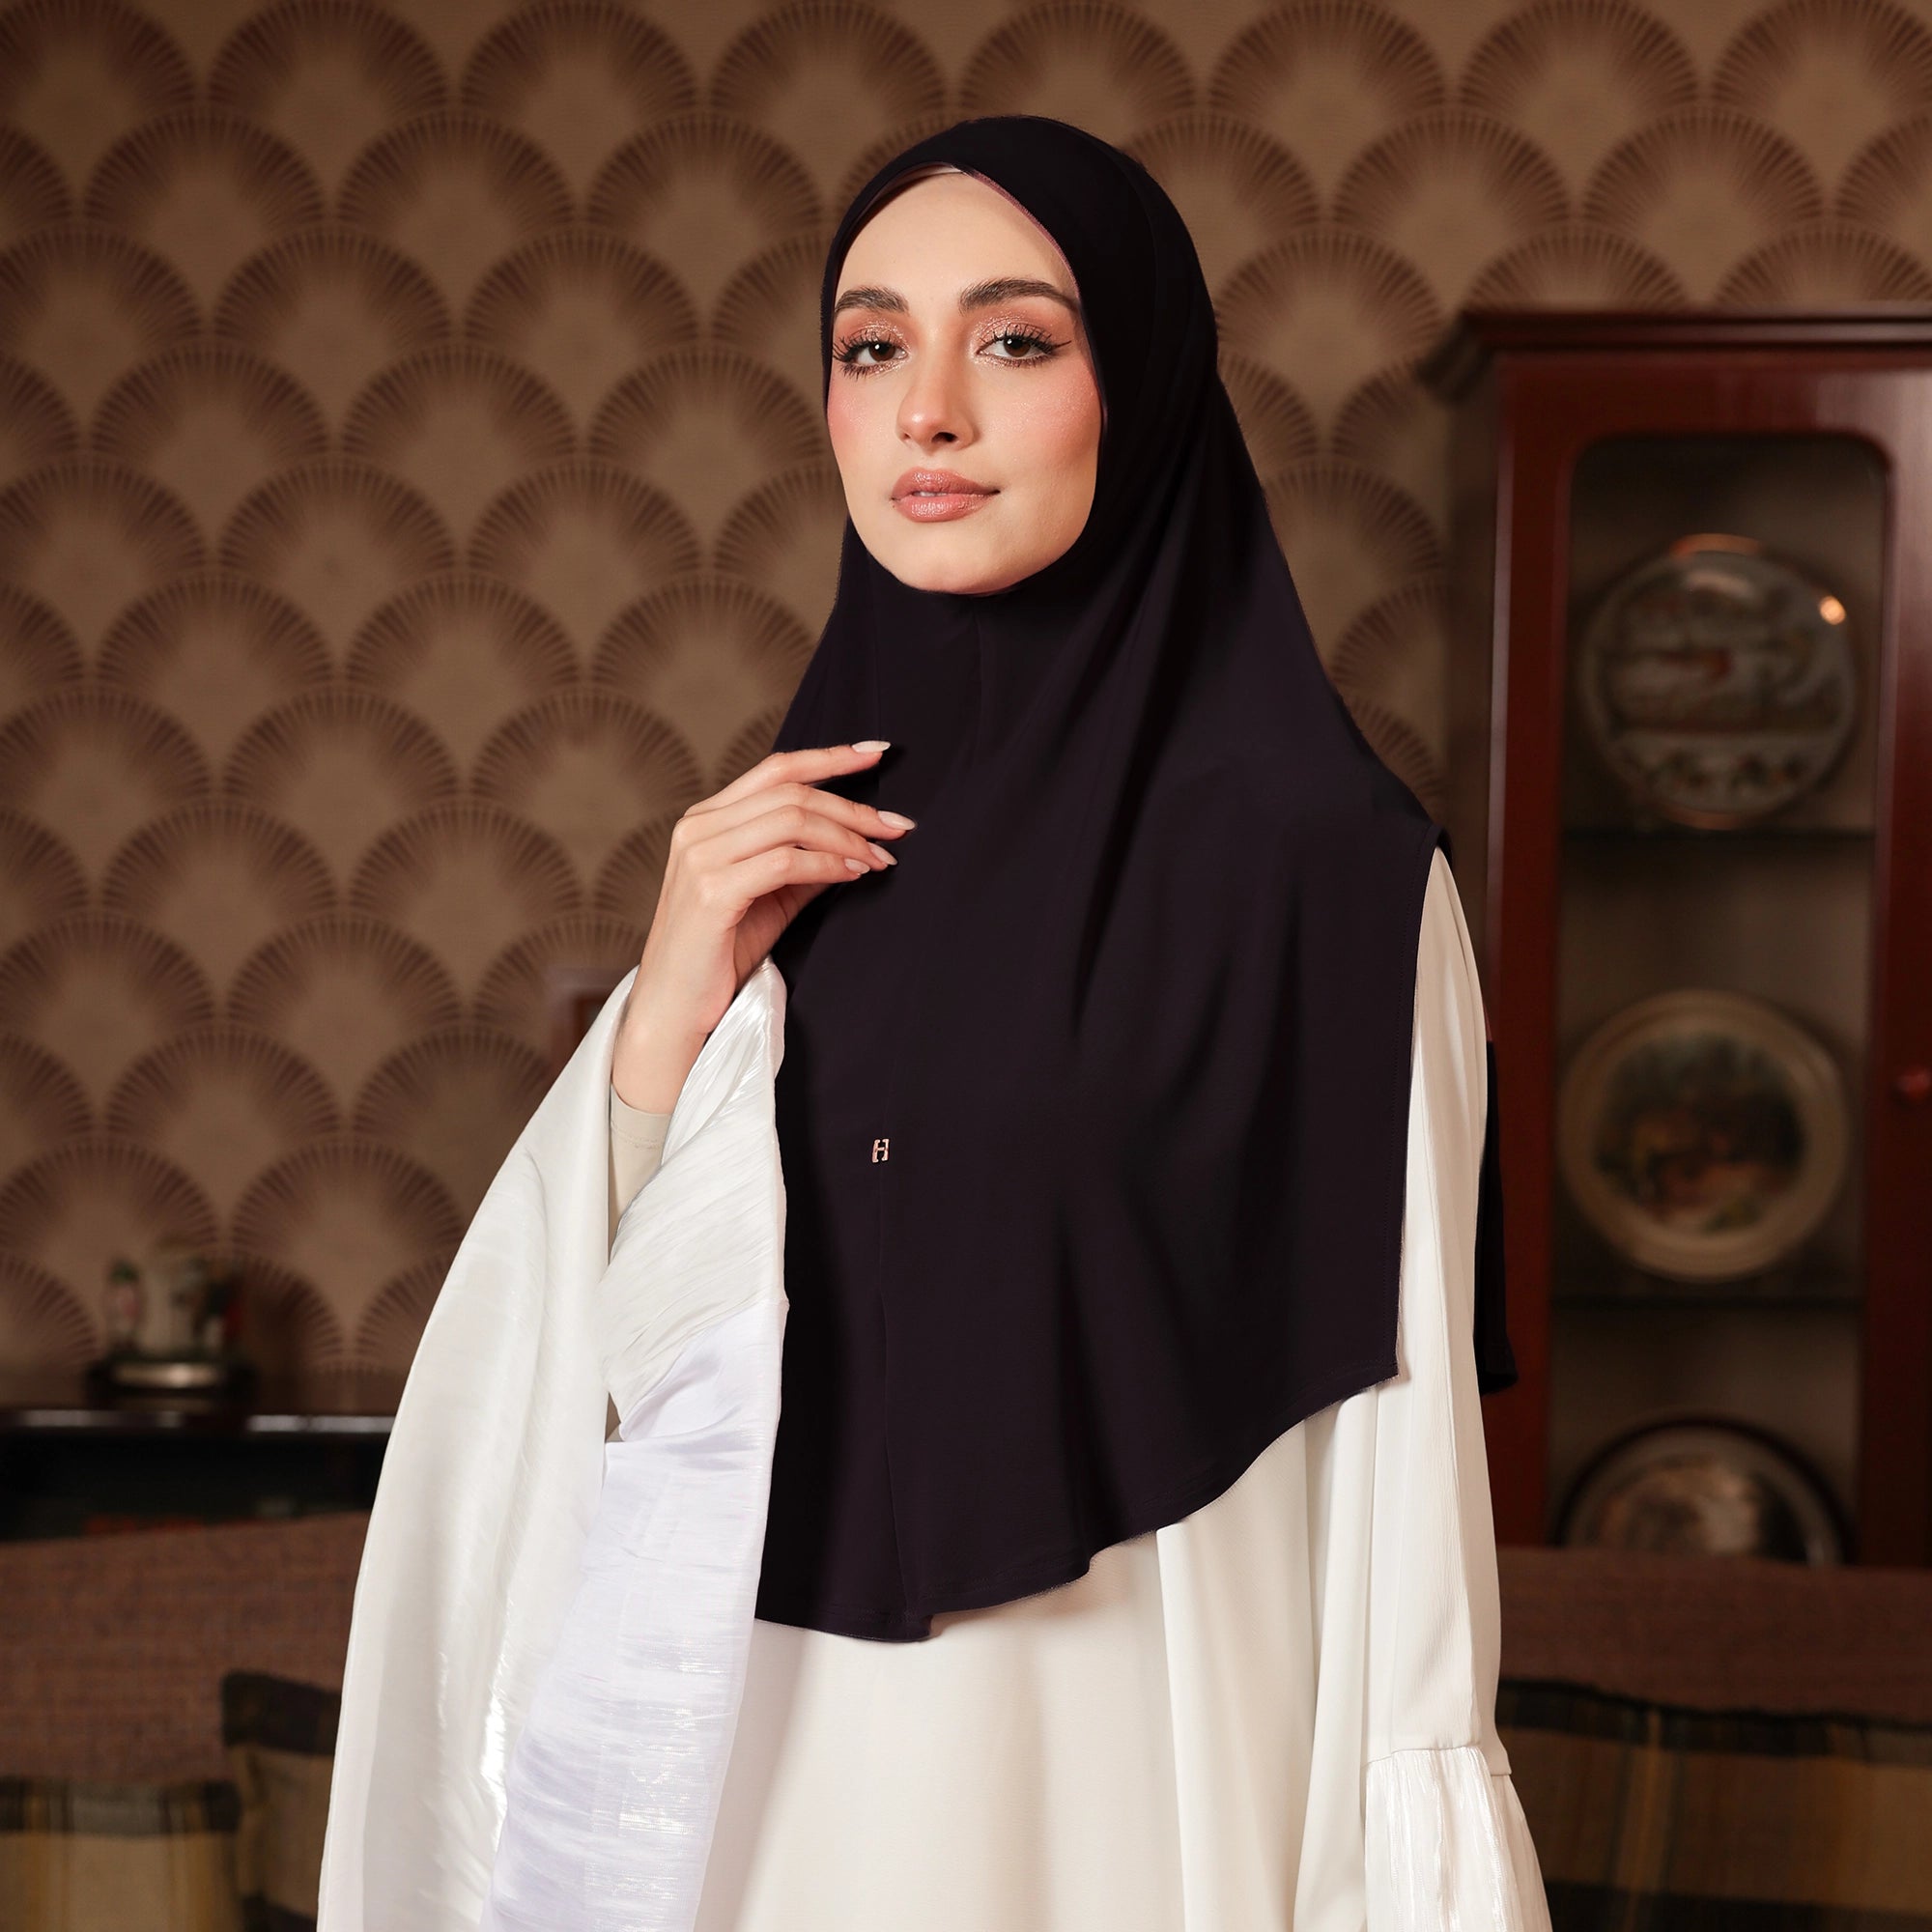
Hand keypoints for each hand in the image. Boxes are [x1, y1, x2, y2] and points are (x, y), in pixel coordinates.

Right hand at [610, 740, 914, 1109]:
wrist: (675, 1008)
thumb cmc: (720, 954)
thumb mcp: (770, 898)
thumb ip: (804, 864)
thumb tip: (857, 843)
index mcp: (706, 820)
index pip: (775, 769)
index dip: (830, 757)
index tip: (877, 753)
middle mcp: (698, 829)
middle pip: (790, 793)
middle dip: (853, 807)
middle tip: (897, 827)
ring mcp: (701, 858)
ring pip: (791, 821)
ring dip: (847, 837)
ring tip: (880, 857)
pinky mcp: (712, 892)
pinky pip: (785, 862)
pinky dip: (827, 864)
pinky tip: (853, 874)